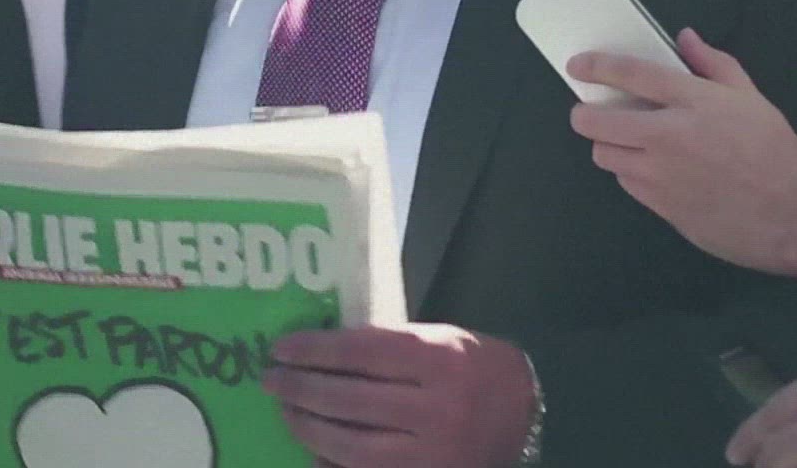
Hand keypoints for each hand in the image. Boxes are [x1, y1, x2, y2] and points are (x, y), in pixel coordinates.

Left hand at [262, 324, 534, 467]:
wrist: (526, 417)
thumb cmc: (475, 369)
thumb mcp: (440, 340)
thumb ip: (389, 344)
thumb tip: (322, 350)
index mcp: (442, 362)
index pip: (362, 353)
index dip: (315, 351)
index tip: (281, 348)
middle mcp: (439, 411)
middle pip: (349, 400)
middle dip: (301, 390)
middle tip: (270, 380)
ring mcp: (433, 456)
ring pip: (351, 446)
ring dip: (308, 429)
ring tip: (286, 412)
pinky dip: (332, 464)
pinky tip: (313, 450)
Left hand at [567, 29, 796, 277]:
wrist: (794, 215)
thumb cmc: (775, 151)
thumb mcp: (751, 98)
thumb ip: (715, 64)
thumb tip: (686, 38)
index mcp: (693, 102)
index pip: (631, 74)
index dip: (597, 66)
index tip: (577, 65)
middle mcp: (668, 136)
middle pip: (596, 122)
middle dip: (584, 115)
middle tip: (591, 113)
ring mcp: (661, 176)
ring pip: (605, 156)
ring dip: (610, 146)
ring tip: (629, 143)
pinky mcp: (661, 207)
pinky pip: (628, 184)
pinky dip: (632, 174)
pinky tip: (653, 171)